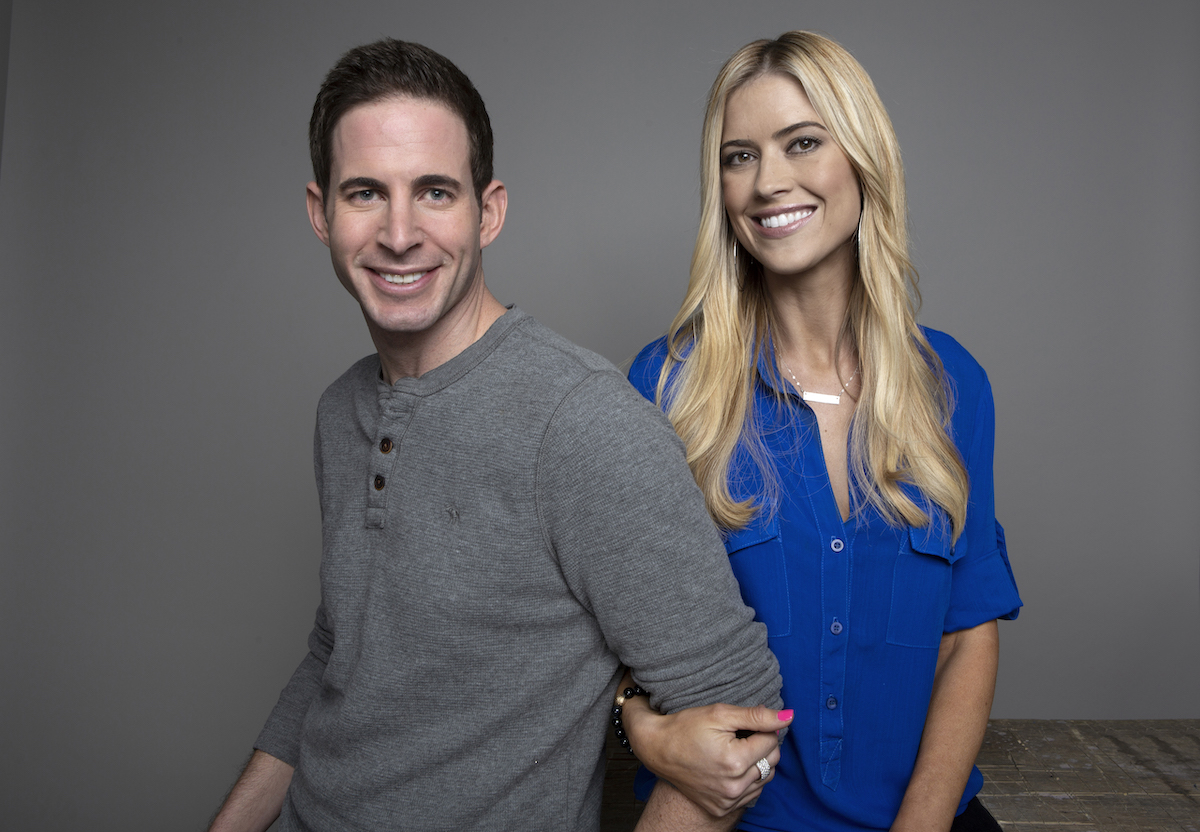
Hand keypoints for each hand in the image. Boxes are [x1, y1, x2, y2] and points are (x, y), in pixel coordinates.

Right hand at [622, 685, 792, 816]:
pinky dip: (749, 779)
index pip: (772, 740)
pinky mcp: (723, 808)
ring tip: (735, 750)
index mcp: (735, 761)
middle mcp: (734, 786)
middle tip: (739, 735)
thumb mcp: (720, 714)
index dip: (761, 727)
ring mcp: (728, 800)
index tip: (743, 724)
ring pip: (766, 777)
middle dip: (762, 744)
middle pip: (772, 760)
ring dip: (758, 762)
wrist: (658, 750)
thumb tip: (788, 717)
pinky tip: (731, 766)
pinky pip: (753, 792)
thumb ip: (757, 716)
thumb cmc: (686, 727)